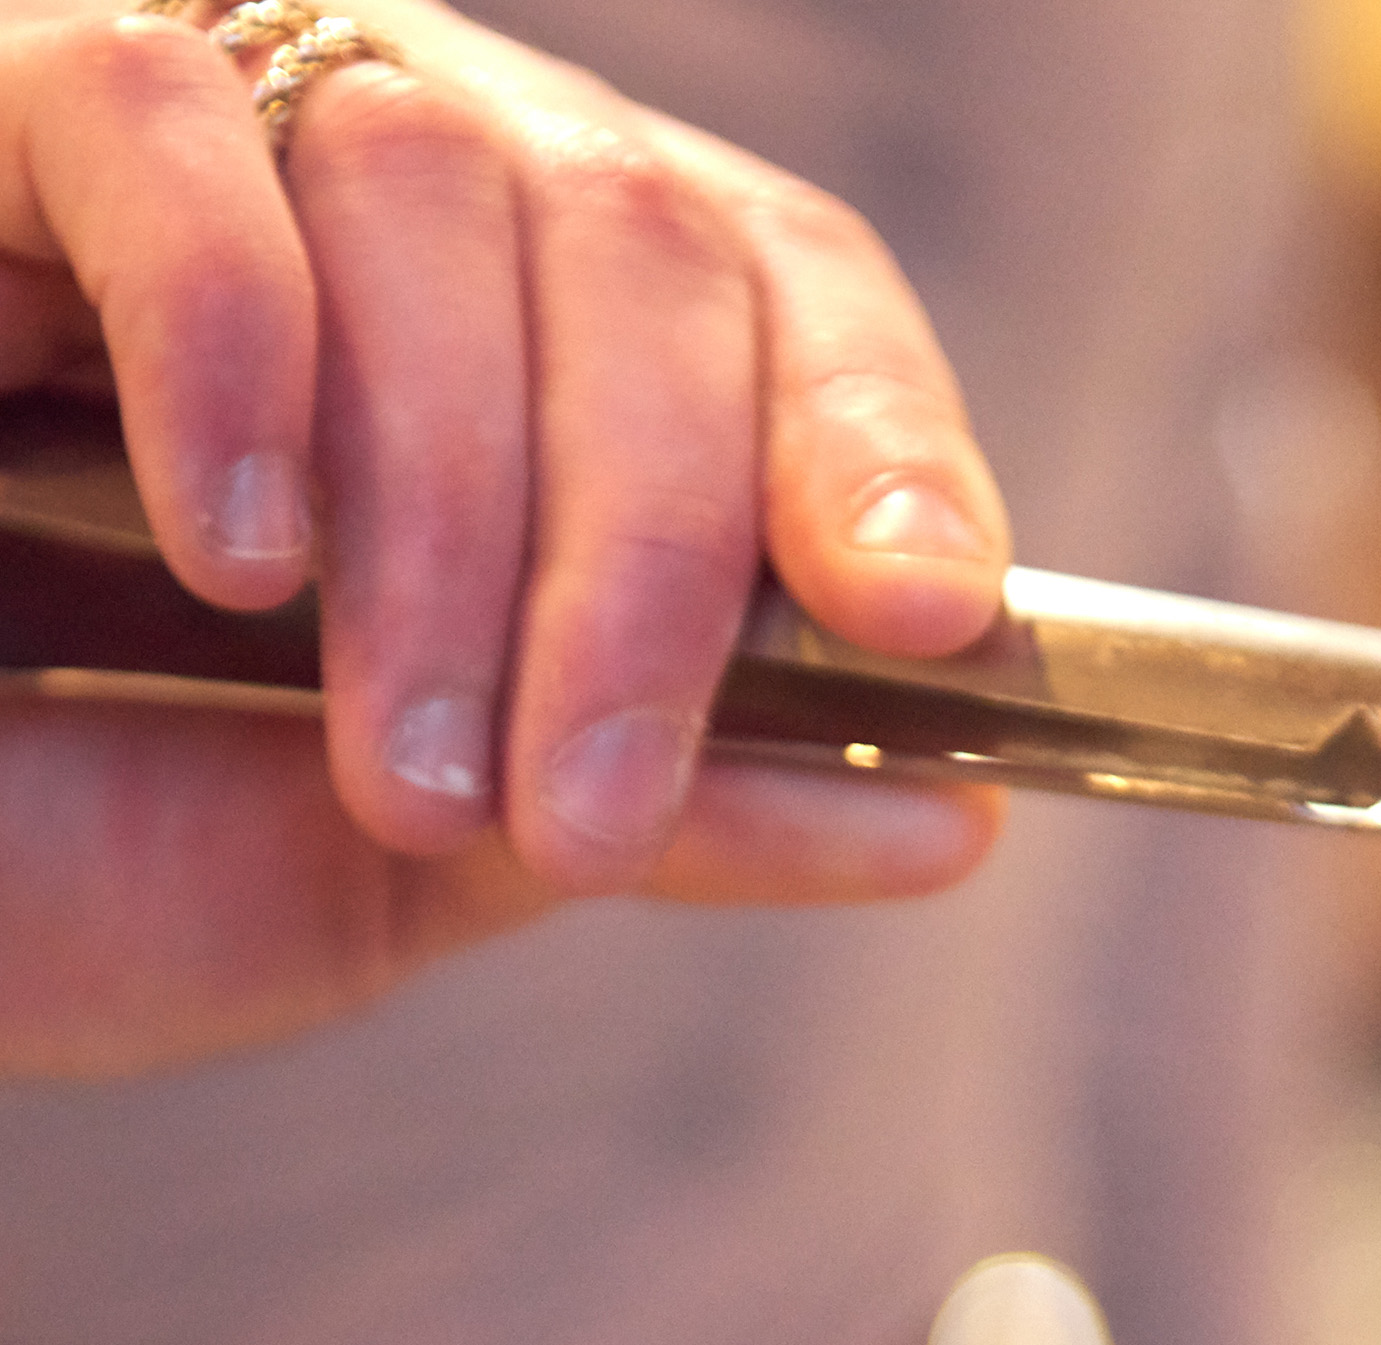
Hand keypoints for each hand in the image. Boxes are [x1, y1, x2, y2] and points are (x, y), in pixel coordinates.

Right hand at [0, 0, 1006, 1071]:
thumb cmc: (62, 839)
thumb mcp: (398, 861)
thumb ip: (660, 816)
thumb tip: (951, 815)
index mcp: (522, 356)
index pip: (774, 292)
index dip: (873, 433)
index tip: (925, 621)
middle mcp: (384, 196)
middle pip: (644, 240)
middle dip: (646, 561)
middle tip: (576, 810)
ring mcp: (179, 125)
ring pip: (435, 178)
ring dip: (455, 511)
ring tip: (386, 759)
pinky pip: (152, 106)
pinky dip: (242, 343)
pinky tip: (237, 556)